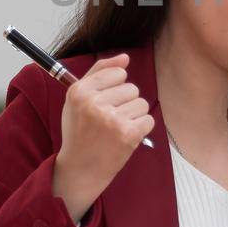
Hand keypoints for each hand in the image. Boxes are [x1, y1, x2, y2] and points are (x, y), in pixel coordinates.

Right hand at [52, 53, 153, 219]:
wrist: (81, 168)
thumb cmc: (80, 131)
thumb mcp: (79, 98)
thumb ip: (100, 72)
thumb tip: (125, 58)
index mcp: (79, 91)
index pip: (117, 73)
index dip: (115, 88)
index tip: (104, 102)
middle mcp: (93, 103)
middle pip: (131, 87)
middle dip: (125, 103)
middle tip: (108, 121)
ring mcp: (111, 119)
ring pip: (141, 103)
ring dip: (133, 116)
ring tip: (116, 129)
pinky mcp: (127, 134)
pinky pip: (148, 120)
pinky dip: (141, 129)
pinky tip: (125, 137)